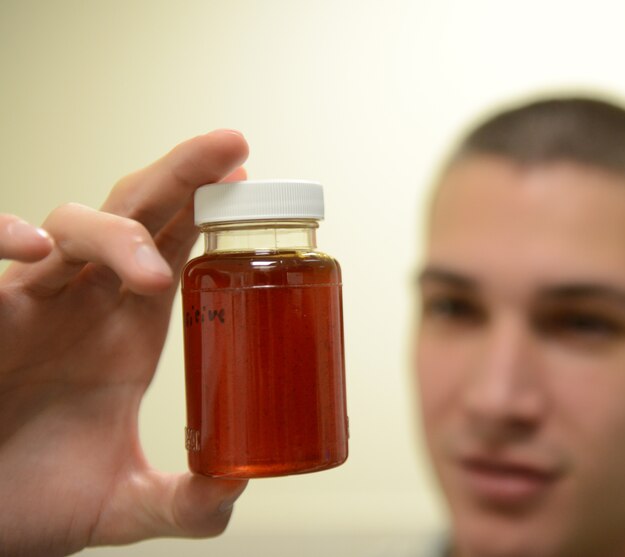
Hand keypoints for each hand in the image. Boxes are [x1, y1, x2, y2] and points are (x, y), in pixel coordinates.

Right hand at [0, 130, 249, 556]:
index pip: (174, 245)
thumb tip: (233, 494)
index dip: (208, 205)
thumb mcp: (122, 505)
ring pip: (71, 227)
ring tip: (150, 273)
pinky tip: (27, 247)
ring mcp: (29, 304)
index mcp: (126, 328)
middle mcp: (83, 303)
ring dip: (114, 231)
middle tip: (229, 148)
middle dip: (182, 175)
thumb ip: (184, 502)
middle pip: (137, 214)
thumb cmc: (30, 498)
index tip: (247, 174)